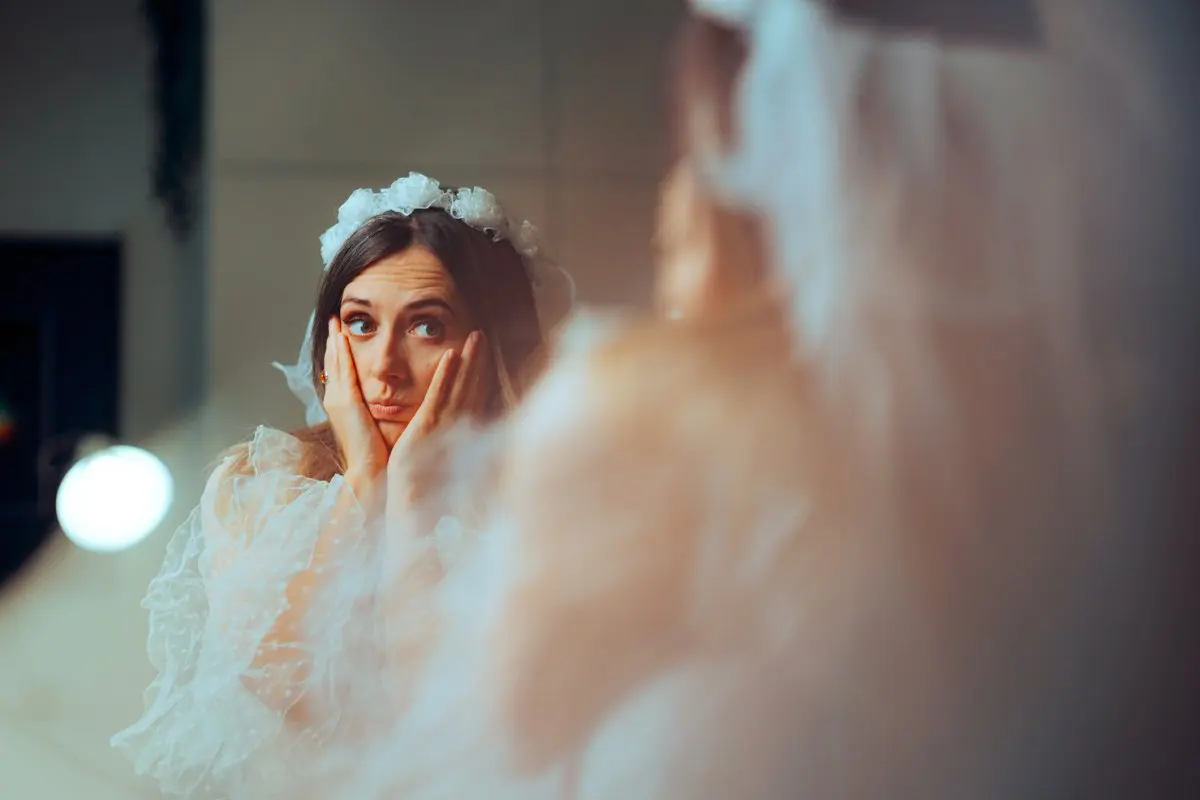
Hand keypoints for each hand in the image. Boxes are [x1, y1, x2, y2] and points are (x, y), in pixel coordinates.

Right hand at [322, 316, 388, 493]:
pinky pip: (343, 370)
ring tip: (335, 319)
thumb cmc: (378, 452)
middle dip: (333, 339)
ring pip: (335, 362)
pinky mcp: (346, 403)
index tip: (341, 331)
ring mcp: (338, 400)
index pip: (340, 370)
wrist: (370, 471)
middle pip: (333, 362)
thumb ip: (376, 406)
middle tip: (333, 317)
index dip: (339, 350)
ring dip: (335, 339)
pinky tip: (342, 335)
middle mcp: (336, 399)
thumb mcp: (375, 422)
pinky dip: (341, 352)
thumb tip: (388, 394)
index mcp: (343, 404)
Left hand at [385, 330, 488, 513]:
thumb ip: (451, 442)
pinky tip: (451, 355)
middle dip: (479, 360)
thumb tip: (461, 430)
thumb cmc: (428, 488)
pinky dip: (446, 375)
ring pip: (461, 385)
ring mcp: (445, 424)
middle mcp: (458, 425)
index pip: (473, 396)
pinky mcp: (428, 427)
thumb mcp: (441, 460)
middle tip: (482, 335)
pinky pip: (439, 395)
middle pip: (473, 386)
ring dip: (470, 360)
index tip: (484, 354)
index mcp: (460, 431)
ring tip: (476, 336)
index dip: (479, 373)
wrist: (415, 507)